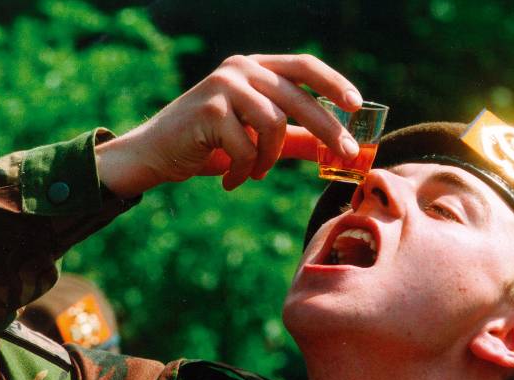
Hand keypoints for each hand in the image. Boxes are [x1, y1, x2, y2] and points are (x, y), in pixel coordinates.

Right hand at [97, 54, 362, 195]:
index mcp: (255, 68)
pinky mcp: (210, 110)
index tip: (357, 105)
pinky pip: (248, 147)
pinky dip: (246, 171)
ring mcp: (224, 86)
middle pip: (297, 97)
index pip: (303, 66)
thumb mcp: (258, 139)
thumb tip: (337, 149)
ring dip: (270, 159)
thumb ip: (294, 139)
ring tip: (255, 172)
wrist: (157, 153)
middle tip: (345, 154)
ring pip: (274, 124)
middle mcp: (241, 68)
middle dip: (326, 129)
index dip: (333, 83)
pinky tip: (231, 179)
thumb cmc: (210, 144)